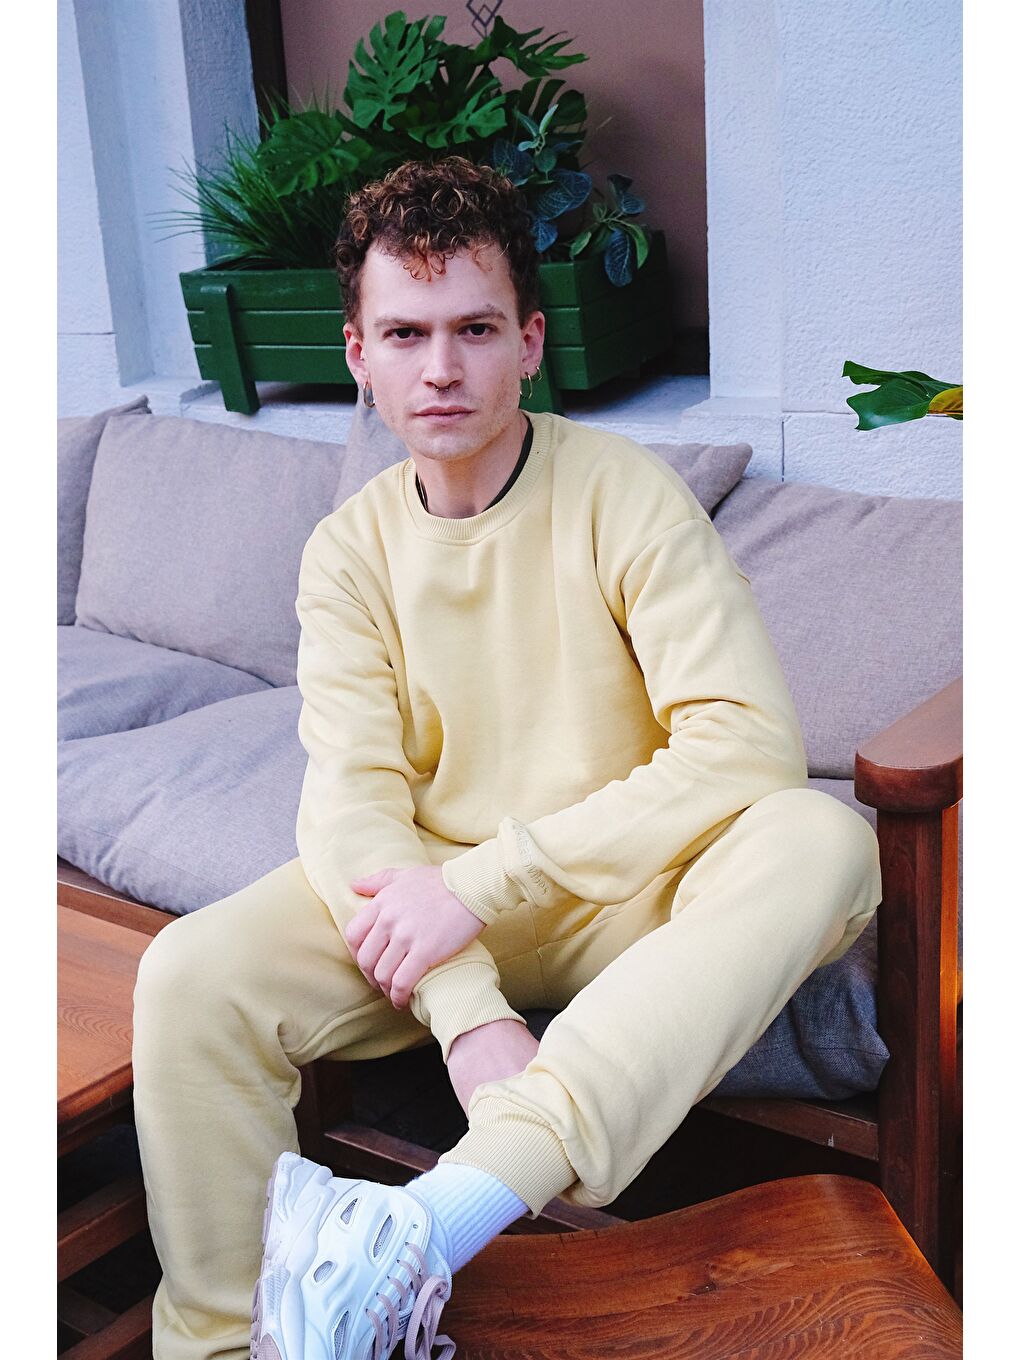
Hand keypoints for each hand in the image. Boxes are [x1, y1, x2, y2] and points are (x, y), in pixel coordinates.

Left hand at [345, 865, 484, 1008]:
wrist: (472, 887)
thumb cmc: (441, 881)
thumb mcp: (405, 874)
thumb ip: (378, 881)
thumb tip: (354, 885)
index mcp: (382, 903)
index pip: (353, 935)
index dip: (356, 954)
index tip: (368, 962)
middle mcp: (389, 920)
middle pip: (365, 959)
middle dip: (370, 976)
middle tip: (381, 983)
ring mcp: (406, 937)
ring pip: (382, 974)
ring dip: (385, 990)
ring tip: (393, 994)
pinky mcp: (425, 952)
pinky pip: (402, 982)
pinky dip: (399, 996)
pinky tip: (403, 1001)